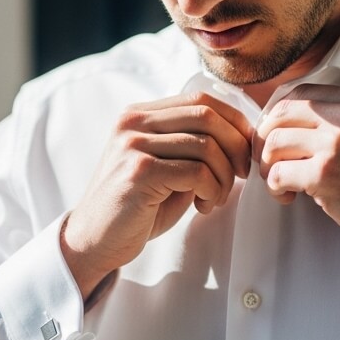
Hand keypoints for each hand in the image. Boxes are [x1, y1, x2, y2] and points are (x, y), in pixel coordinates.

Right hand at [62, 92, 252, 297]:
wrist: (95, 240)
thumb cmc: (137, 206)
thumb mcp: (166, 166)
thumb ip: (192, 146)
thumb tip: (241, 136)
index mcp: (140, 114)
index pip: (200, 99)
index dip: (234, 121)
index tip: (245, 150)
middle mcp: (134, 121)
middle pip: (207, 115)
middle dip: (236, 146)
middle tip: (240, 174)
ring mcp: (134, 145)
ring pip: (205, 145)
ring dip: (223, 176)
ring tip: (215, 198)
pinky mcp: (139, 172)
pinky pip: (197, 172)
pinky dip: (212, 190)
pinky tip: (203, 206)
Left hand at [255, 84, 339, 263]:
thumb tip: (289, 122)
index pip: (301, 93)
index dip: (279, 116)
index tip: (277, 135)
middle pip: (281, 114)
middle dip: (266, 140)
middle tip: (271, 161)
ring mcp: (337, 144)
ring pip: (273, 143)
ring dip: (269, 166)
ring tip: (282, 183)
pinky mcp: (325, 174)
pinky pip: (277, 174)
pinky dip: (276, 188)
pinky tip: (289, 196)